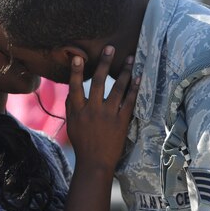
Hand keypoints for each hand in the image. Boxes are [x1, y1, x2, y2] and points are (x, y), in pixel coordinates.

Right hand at [65, 46, 138, 171]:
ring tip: (130, 58)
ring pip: (117, 89)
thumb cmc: (83, 143)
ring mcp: (108, 116)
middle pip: (98, 82)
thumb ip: (71, 106)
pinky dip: (134, 89)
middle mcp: (92, 110)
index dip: (75, 71)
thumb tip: (71, 89)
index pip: (75, 87)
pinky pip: (129, 101)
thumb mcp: (72, 124)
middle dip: (104, 63)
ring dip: (124, 72)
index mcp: (77, 111)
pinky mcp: (121, 122)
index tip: (77, 57)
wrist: (95, 163)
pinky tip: (138, 78)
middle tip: (110, 48)